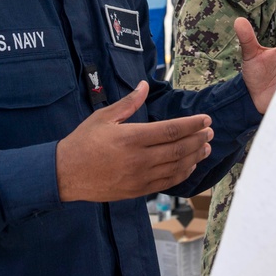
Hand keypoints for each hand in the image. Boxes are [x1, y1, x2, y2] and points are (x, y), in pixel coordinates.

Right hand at [55, 81, 213, 201]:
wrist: (65, 174)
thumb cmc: (83, 142)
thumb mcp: (103, 117)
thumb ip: (128, 102)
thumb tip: (144, 85)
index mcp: (131, 137)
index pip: (171, 130)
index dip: (192, 125)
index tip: (206, 119)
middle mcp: (139, 159)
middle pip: (179, 149)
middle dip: (198, 139)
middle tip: (210, 131)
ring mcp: (140, 177)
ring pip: (176, 167)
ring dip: (195, 156)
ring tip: (206, 147)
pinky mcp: (138, 190)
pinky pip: (167, 183)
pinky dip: (182, 174)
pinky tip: (190, 165)